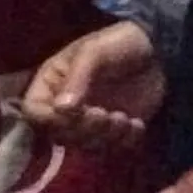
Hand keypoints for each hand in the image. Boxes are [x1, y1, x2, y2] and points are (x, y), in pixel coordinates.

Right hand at [23, 20, 164, 150]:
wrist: (158, 51)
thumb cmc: (119, 45)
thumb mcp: (94, 53)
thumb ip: (77, 79)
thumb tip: (61, 109)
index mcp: (52, 83)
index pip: (34, 111)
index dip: (50, 119)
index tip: (75, 112)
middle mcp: (64, 105)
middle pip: (59, 133)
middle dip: (85, 129)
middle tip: (107, 114)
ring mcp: (89, 120)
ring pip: (85, 144)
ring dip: (106, 136)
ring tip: (125, 119)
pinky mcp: (113, 130)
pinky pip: (111, 148)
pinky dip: (124, 141)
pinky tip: (137, 124)